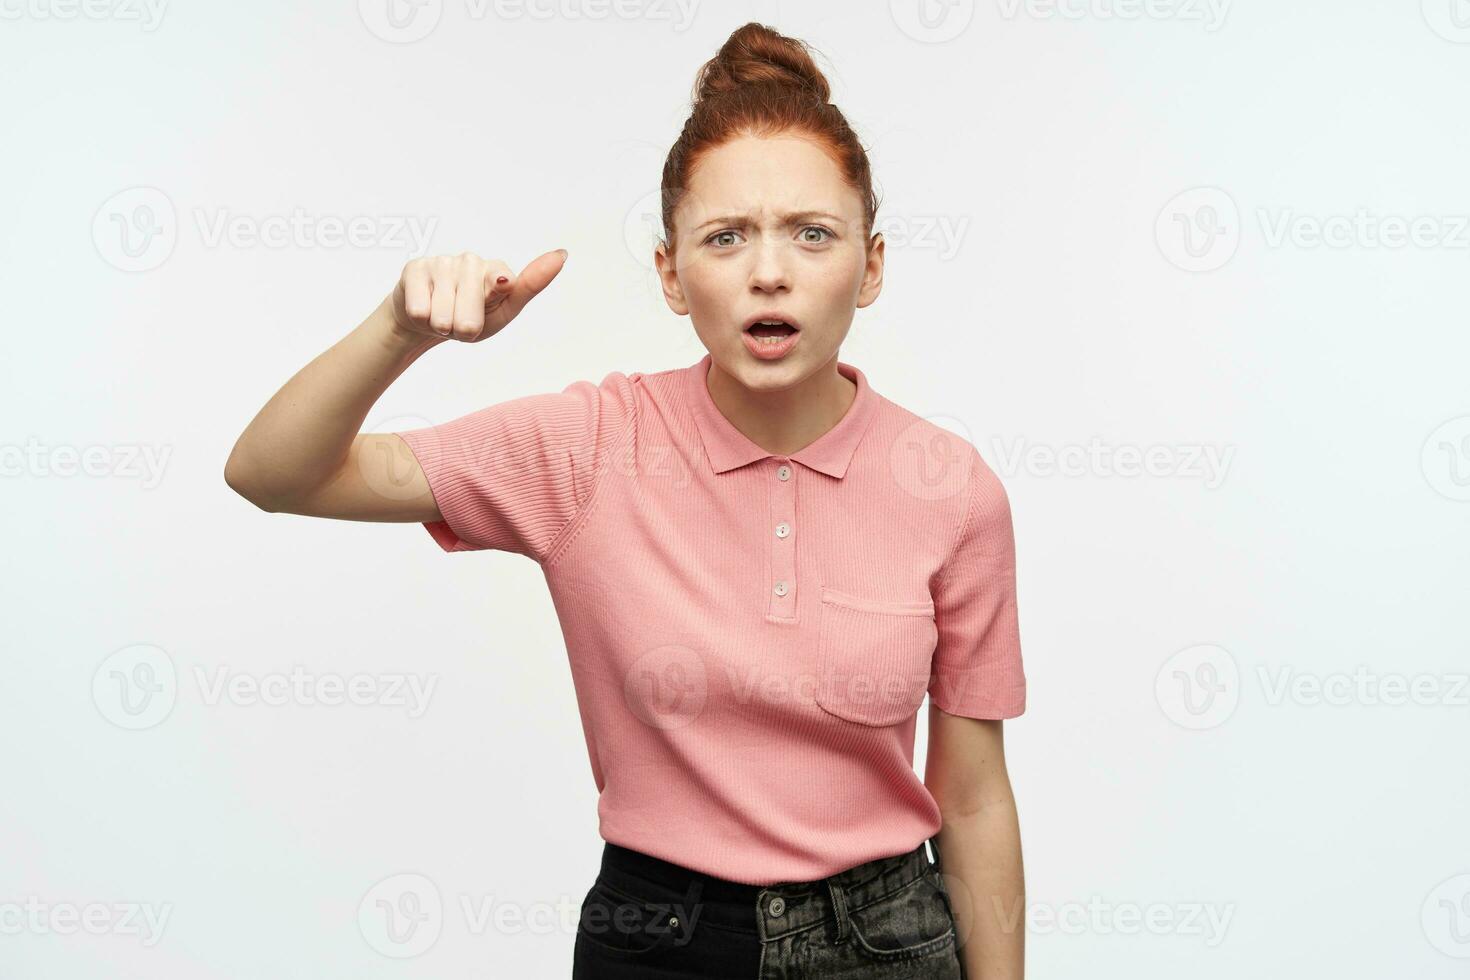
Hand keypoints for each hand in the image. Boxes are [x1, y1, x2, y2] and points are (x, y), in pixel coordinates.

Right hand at [389, 249, 566, 342]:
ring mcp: (442, 262)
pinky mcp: (415, 268)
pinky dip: (422, 319)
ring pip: (442, 316)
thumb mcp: (504, 311)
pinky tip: (425, 307)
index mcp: (498, 272)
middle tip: (460, 321)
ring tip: (443, 315)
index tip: (502, 284)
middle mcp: (471, 261)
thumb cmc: (471, 316)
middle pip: (469, 316)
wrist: (428, 319)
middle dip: (463, 329)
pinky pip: (419, 310)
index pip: (503, 282)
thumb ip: (528, 287)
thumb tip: (562, 254)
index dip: (497, 289)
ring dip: (441, 325)